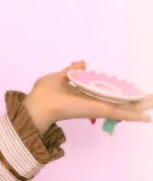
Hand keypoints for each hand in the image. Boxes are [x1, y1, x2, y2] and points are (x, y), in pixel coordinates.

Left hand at [22, 61, 152, 133]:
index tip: (132, 92)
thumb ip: (71, 71)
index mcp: (85, 95)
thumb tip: (82, 63)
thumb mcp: (59, 77)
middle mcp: (93, 102)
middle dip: (135, 102)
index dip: (119, 94)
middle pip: (119, 103)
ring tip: (152, 104)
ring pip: (124, 109)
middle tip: (150, 100)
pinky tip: (147, 117)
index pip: (107, 95)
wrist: (38, 105)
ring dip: (139, 108)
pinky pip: (120, 113)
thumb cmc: (44, 93)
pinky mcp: (99, 110)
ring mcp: (97, 107)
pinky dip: (134, 115)